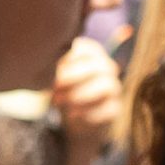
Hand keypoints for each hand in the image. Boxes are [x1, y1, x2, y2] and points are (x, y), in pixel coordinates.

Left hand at [51, 38, 122, 156]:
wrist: (74, 115)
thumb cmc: (63, 88)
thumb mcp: (57, 75)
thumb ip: (56, 67)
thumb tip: (50, 68)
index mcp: (91, 52)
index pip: (86, 48)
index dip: (69, 59)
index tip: (53, 70)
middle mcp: (106, 67)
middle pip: (98, 65)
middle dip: (74, 76)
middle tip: (56, 87)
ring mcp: (113, 87)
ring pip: (106, 86)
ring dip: (80, 95)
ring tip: (60, 102)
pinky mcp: (115, 107)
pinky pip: (108, 108)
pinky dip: (88, 113)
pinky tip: (72, 115)